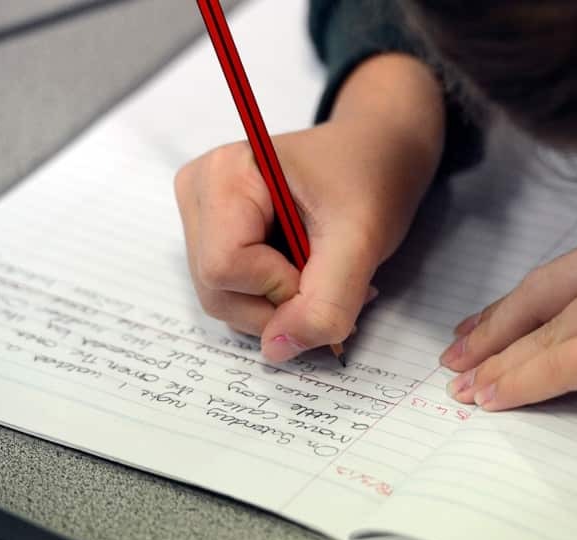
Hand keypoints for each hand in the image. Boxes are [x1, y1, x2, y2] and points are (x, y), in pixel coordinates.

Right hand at [174, 54, 445, 361]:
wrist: (377, 153)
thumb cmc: (371, 177)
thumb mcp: (362, 239)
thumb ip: (326, 301)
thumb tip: (276, 350)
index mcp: (224, 175)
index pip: (225, 267)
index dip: (279, 287)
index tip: (325, 264)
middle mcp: (199, 194)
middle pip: (218, 291)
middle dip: (281, 303)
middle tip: (332, 275)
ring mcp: (202, 218)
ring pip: (224, 302)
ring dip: (282, 307)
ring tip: (324, 273)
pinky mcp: (214, 239)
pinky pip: (233, 296)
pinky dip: (274, 301)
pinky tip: (306, 274)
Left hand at [441, 211, 576, 438]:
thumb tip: (548, 341)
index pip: (555, 277)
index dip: (508, 309)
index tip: (474, 332)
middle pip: (540, 297)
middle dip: (491, 334)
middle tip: (455, 362)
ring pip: (546, 334)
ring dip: (500, 366)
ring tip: (468, 390)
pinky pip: (562, 363)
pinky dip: (522, 383)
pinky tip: (495, 399)